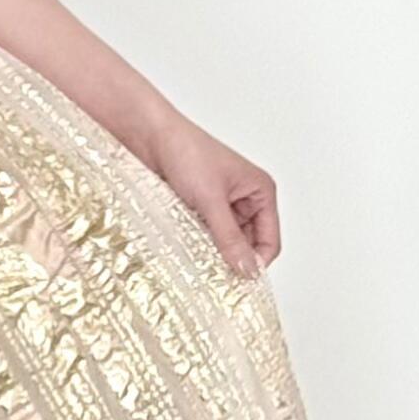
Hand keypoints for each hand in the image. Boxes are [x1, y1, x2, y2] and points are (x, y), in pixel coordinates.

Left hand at [134, 108, 280, 274]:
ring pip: (224, 243)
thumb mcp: (211, 199)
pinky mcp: (198, 209)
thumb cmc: (186, 151)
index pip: (269, 241)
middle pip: (247, 245)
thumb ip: (229, 237)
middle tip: (215, 278)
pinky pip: (204, 236)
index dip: (257, 263)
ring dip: (212, 252)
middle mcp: (244, 199)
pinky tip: (185, 248)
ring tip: (197, 260)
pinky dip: (197, 245)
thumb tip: (247, 269)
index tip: (239, 284)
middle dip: (232, 259)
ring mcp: (220, 205)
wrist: (149, 135)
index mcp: (260, 191)